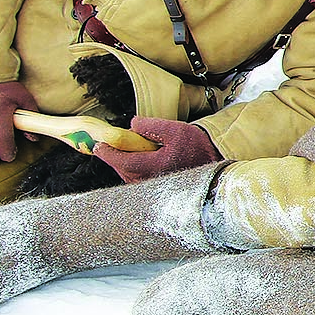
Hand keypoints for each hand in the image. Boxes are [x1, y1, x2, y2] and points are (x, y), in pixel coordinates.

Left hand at [94, 116, 218, 182]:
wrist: (215, 165)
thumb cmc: (198, 147)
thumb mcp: (176, 130)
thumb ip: (152, 126)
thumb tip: (132, 124)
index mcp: (154, 165)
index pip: (122, 160)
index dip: (108, 152)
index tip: (99, 145)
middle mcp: (151, 180)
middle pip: (123, 170)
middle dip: (115, 157)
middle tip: (111, 144)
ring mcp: (154, 187)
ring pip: (129, 176)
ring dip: (124, 164)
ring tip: (129, 151)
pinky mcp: (158, 189)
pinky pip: (137, 180)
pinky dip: (133, 170)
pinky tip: (140, 161)